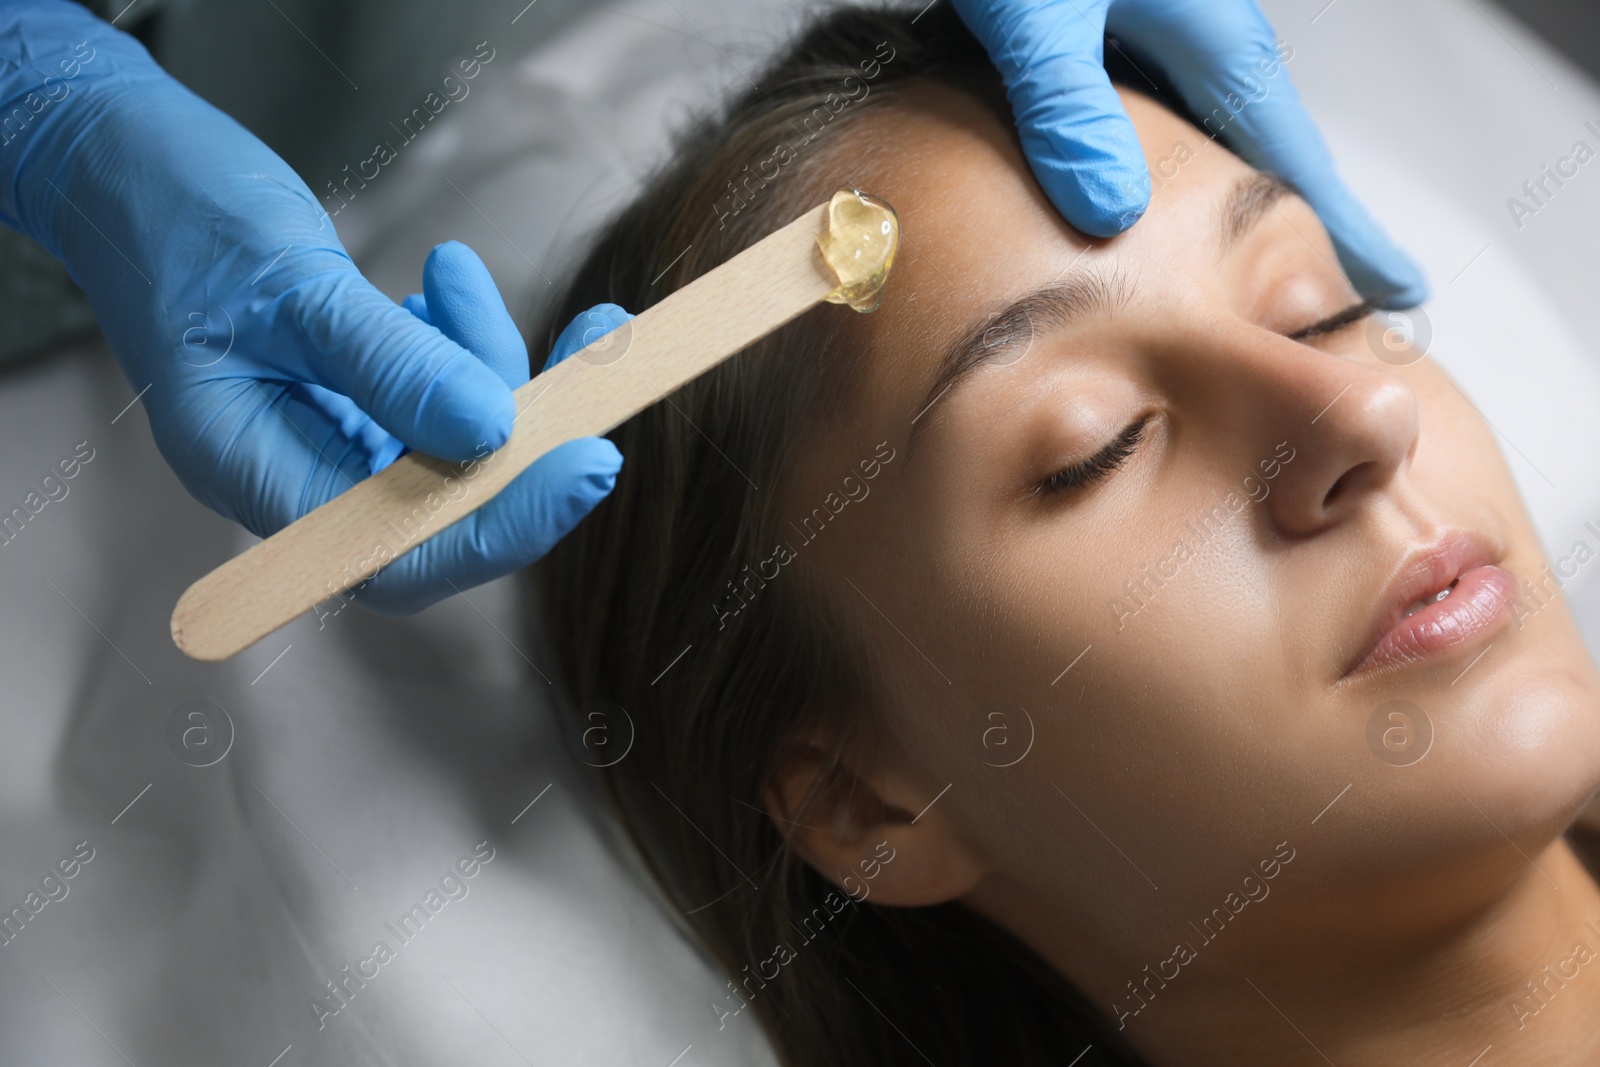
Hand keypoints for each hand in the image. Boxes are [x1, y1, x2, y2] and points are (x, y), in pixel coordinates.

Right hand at [0, 1, 621, 612]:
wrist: (124, 169)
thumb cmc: (180, 219)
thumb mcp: (288, 288)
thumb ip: (389, 366)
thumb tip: (493, 431)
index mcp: (255, 476)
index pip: (401, 556)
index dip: (504, 527)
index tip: (590, 462)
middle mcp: (297, 479)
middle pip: (446, 510)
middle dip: (531, 439)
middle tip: (598, 356)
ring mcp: (327, 442)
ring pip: (452, 446)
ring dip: (490, 366)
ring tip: (455, 275)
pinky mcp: (353, 403)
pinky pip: (436, 401)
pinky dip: (459, 346)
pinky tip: (442, 284)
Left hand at [949, 0, 1426, 306]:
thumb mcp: (1037, 21)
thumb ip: (1069, 109)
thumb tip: (1113, 215)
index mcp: (1212, 38)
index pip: (1299, 160)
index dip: (1348, 232)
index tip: (1397, 290)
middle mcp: (1209, 36)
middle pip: (1278, 153)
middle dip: (1317, 226)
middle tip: (1351, 295)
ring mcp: (1177, 30)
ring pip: (1229, 138)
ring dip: (1254, 201)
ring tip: (1280, 263)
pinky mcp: (1134, 31)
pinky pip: (1183, 118)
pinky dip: (1194, 170)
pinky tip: (1171, 202)